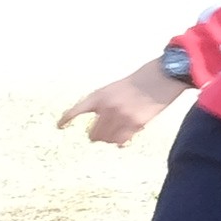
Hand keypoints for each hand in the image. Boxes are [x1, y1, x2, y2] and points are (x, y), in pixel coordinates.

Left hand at [59, 60, 186, 146]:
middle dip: (95, 135)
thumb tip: (102, 123)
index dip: (65, 120)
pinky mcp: (134, 123)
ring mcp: (120, 116)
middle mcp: (106, 108)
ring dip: (109, 140)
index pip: (76, 110)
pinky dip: (120, 143)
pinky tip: (121, 144)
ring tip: (113, 138)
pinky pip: (121, 140)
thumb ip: (106, 102)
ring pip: (106, 139)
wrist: (161, 77)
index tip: (59, 127)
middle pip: (92, 133)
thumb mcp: (116, 88)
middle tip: (99, 137)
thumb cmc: (141, 80)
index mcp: (99, 96)